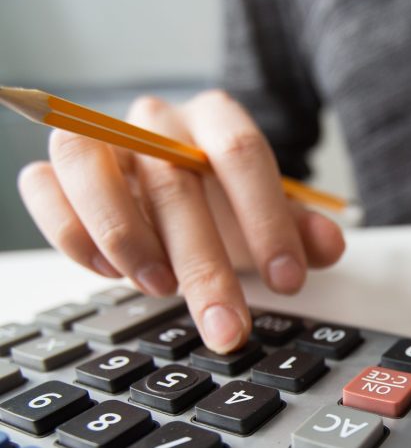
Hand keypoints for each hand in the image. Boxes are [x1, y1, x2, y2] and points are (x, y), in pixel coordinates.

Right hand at [18, 90, 345, 352]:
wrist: (175, 182)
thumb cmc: (224, 202)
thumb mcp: (268, 217)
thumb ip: (301, 231)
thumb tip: (329, 246)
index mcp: (216, 120)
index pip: (241, 153)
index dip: (266, 220)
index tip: (287, 282)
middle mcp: (157, 122)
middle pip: (174, 181)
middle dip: (205, 266)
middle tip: (227, 327)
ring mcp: (102, 139)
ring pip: (89, 165)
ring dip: (124, 235)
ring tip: (160, 290)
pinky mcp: (59, 170)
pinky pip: (44, 188)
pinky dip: (71, 232)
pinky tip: (109, 273)